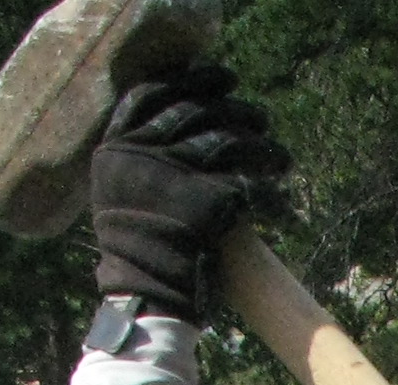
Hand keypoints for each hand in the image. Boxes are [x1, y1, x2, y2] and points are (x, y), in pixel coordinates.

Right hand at [89, 66, 288, 319]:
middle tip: (260, 115)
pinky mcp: (206, 199)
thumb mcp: (122, 194)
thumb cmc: (139, 250)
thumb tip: (174, 122)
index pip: (152, 94)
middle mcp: (141, 153)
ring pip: (225, 141)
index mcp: (116, 147)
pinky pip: (246, 178)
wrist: (147, 295)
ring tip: (278, 150)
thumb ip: (139, 157)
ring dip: (258, 140)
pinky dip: (267, 177)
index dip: (190, 81)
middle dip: (233, 109)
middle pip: (194, 112)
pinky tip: (281, 179)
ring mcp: (172, 173)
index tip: (220, 77)